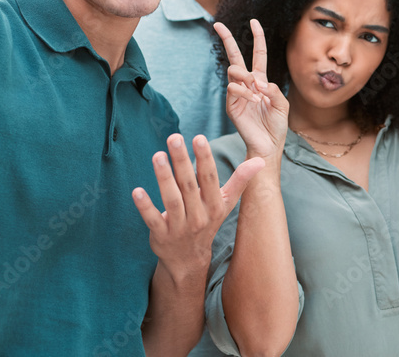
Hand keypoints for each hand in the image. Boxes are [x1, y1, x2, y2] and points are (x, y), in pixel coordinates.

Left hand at [132, 133, 264, 280]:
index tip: (199, 138)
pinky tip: (137, 191)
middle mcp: (198, 216)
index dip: (205, 158)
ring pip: (172, 200)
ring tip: (157, 156)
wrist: (189, 260)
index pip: (210, 179)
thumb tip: (261, 160)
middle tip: (174, 138)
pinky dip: (145, 206)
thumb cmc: (207, 223)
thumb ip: (240, 180)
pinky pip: (152, 220)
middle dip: (181, 160)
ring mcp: (179, 227)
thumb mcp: (226, 204)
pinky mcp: (161, 235)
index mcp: (214, 206)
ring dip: (164, 178)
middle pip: (189, 185)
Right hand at [214, 19, 289, 160]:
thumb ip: (274, 90)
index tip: (254, 21)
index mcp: (261, 81)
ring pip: (234, 70)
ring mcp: (237, 93)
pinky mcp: (231, 105)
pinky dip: (244, 92)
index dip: (257, 37)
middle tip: (217, 24)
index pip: (258, 54)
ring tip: (255, 90)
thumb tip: (258, 82)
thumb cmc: (277, 125)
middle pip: (235, 56)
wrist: (268, 145)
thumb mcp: (283, 104)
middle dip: (227, 39)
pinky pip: (233, 89)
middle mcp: (247, 84)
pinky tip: (254, 100)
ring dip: (245, 76)